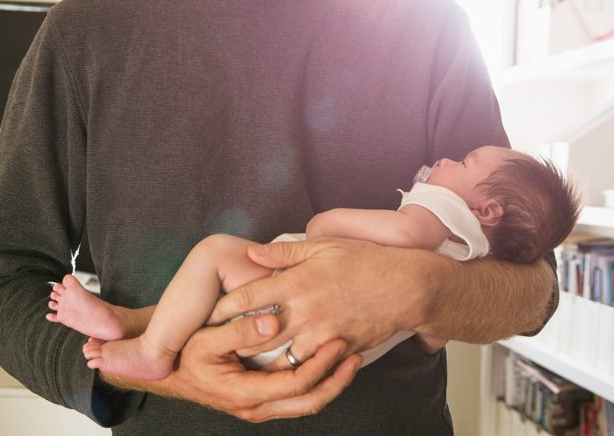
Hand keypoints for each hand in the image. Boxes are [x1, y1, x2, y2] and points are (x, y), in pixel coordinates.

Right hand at [101, 313, 361, 422]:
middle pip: (309, 401)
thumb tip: (273, 323)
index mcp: (246, 393)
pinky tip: (327, 363)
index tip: (338, 343)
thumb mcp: (207, 339)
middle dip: (336, 380)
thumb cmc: (186, 355)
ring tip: (351, 358)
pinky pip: (296, 396)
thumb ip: (240, 331)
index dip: (321, 366)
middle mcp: (257, 406)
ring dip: (330, 382)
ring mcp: (260, 405)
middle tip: (355, 354)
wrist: (169, 373)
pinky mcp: (262, 398)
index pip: (296, 385)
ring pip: (305, 403)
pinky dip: (316, 381)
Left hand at [209, 238, 435, 368]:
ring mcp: (321, 334)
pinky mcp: (335, 349)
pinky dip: (290, 368)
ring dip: (259, 359)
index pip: (247, 297)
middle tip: (216, 343)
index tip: (209, 313)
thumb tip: (252, 253)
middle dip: (234, 340)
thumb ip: (284, 253)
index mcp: (297, 282)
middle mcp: (305, 311)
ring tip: (241, 360)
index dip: (223, 307)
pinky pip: (306, 365)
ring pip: (278, 357)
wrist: (404, 287)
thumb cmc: (364, 261)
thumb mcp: (323, 246)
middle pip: (256, 333)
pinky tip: (277, 367)